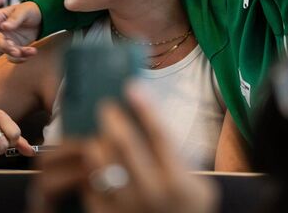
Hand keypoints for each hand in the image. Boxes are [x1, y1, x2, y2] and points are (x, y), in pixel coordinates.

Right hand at [0, 1, 42, 60]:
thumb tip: (3, 26)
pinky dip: (23, 57)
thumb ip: (15, 18)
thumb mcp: (25, 10)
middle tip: (17, 51)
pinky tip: (32, 52)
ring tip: (32, 51)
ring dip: (18, 54)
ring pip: (7, 51)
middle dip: (7, 48)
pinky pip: (14, 56)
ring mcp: (6, 39)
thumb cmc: (31, 9)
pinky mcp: (14, 46)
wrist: (42, 17)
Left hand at [32, 86, 218, 212]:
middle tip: (106, 105)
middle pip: (126, 144)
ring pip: (102, 164)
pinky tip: (93, 161)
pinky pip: (90, 186)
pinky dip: (91, 170)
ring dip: (96, 141)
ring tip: (95, 131)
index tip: (132, 86)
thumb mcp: (197, 183)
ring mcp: (127, 206)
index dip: (145, 108)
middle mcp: (151, 192)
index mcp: (177, 179)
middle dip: (112, 118)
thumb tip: (152, 121)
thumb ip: (178, 157)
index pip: (159, 135)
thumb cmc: (188, 208)